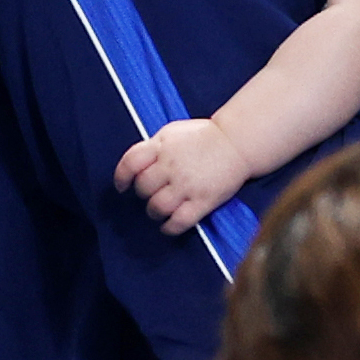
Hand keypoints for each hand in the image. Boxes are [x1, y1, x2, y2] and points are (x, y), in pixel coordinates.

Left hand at [118, 118, 250, 235]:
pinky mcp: (203, 200)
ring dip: (154, 212)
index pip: (130, 163)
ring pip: (157, 207)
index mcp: (162, 146)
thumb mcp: (173, 132)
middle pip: (143, 187)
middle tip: (151, 194)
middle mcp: (172, 166)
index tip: (122, 186)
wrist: (237, 142)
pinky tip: (168, 225)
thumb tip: (135, 166)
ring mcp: (187, 184)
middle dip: (144, 193)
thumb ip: (153, 147)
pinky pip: (179, 221)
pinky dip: (169, 227)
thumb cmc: (204, 136)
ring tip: (159, 210)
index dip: (121, 177)